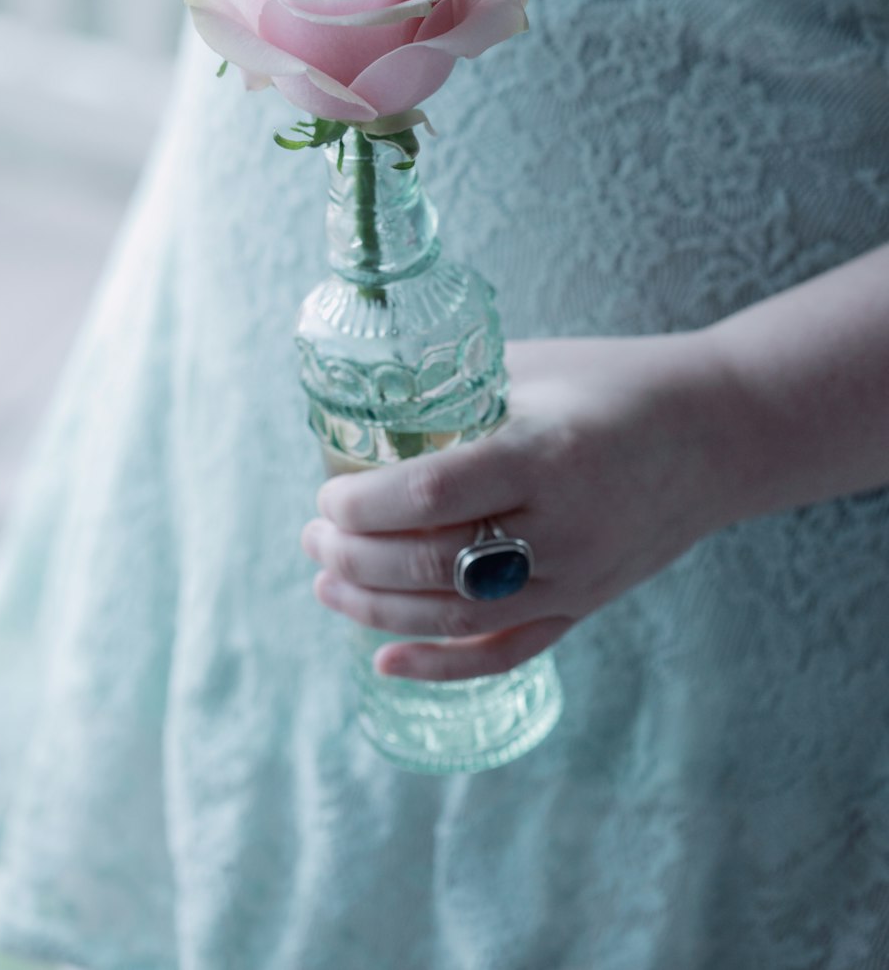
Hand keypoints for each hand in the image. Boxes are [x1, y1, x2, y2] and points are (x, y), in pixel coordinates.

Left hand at [300, 330, 737, 680]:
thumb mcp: (536, 367)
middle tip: (312, 534)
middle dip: (355, 556)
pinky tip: (386, 662)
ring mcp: (578, 578)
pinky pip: (507, 651)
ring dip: (377, 609)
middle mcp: (562, 528)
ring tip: (326, 580)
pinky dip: (443, 666)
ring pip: (456, 616)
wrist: (720, 433)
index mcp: (545, 455)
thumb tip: (370, 411)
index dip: (363, 504)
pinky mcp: (587, 605)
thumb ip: (458, 392)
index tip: (327, 492)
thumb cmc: (619, 383)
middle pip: (432, 564)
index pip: (431, 497)